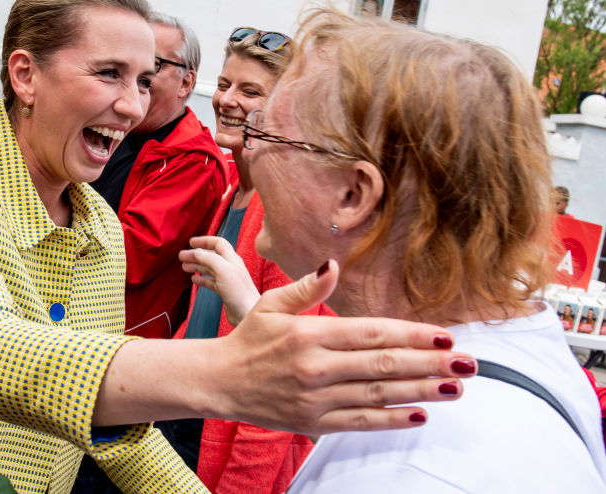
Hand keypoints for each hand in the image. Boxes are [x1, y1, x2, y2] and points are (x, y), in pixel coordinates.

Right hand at [179, 236, 258, 325]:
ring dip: (196, 266)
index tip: (191, 242)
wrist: (247, 313)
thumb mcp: (223, 270)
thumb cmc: (239, 292)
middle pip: (210, 256)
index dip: (204, 241)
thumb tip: (196, 252)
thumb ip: (209, 258)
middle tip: (182, 257)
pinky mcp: (224, 291)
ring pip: (209, 269)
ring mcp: (226, 279)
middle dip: (196, 255)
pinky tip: (194, 280)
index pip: (218, 243)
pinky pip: (210, 281)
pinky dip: (201, 279)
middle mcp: (229, 267)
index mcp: (231, 259)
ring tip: (184, 267)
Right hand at [212, 260, 474, 433]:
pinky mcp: (313, 422)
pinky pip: (359, 422)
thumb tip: (333, 265)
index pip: (372, 333)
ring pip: (378, 394)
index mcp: (310, 334)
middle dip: (430, 364)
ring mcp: (316, 398)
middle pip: (384, 364)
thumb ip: (307, 288)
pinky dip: (391, 420)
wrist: (218, 382)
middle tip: (469, 364)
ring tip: (455, 387)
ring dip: (421, 391)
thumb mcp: (271, 305)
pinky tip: (420, 414)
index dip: (412, 335)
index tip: (446, 336)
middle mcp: (316, 367)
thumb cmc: (248, 340)